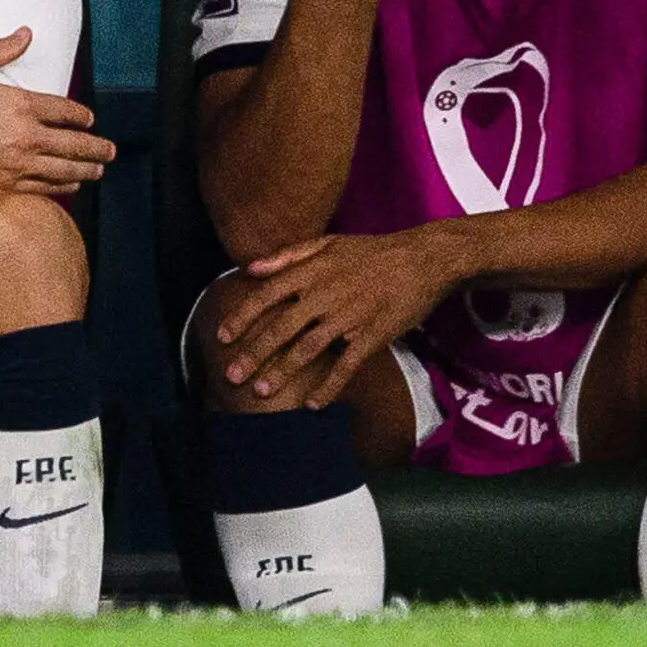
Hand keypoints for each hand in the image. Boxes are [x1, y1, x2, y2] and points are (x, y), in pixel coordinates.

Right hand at [0, 30, 113, 195]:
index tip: (90, 119)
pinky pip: (44, 188)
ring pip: (65, 170)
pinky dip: (63, 187)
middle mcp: (26, 136)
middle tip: (110, 151)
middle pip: (74, 144)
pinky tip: (71, 185)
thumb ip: (2, 50)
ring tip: (99, 170)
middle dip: (96, 147)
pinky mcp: (6, 184)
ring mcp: (18, 163)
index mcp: (21, 104)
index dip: (83, 116)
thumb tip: (26, 33)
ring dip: (87, 170)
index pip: (66, 111)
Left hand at [206, 228, 463, 408]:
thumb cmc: (373, 251)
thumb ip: (287, 256)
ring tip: (261, 392)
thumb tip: (249, 268)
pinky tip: (312, 405)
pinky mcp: (373, 335)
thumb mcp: (328, 242)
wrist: (424, 258)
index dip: (241, 317)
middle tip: (231, 376)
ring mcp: (349, 316)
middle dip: (253, 354)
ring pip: (307, 349)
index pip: (266, 295)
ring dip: (282, 372)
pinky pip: (346, 366)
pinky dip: (328, 386)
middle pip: (280, 328)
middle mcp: (325, 294)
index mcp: (312, 271)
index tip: (222, 337)